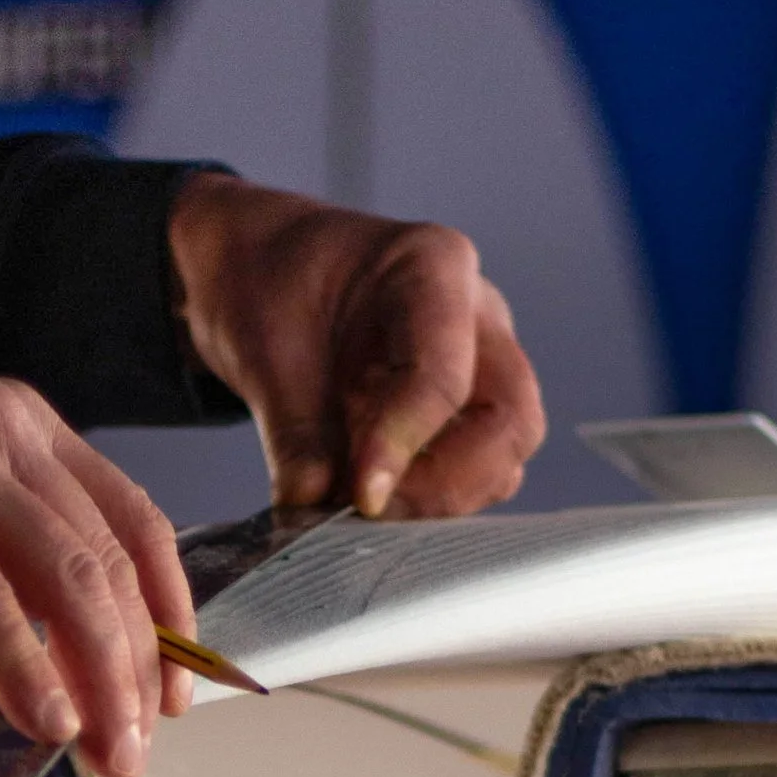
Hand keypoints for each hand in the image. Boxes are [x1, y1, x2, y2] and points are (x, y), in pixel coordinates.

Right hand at [0, 322, 194, 776]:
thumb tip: (0, 748)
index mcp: (22, 436)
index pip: (133, 528)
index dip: (167, 618)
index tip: (172, 696)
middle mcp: (5, 434)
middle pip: (111, 563)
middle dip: (136, 671)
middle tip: (133, 752)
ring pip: (66, 577)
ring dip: (97, 679)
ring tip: (101, 753)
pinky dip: (20, 665)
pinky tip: (41, 720)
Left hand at [167, 170, 545, 517]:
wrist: (265, 274)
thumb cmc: (272, 287)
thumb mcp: (264, 351)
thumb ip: (295, 435)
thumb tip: (311, 509)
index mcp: (432, 268)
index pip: (445, 374)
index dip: (405, 444)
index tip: (362, 497)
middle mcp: (477, 316)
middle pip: (512, 422)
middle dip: (447, 483)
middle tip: (371, 509)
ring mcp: (483, 366)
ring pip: (504, 457)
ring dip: (440, 499)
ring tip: (361, 507)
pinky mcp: (468, 413)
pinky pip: (475, 473)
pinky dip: (429, 502)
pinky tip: (371, 500)